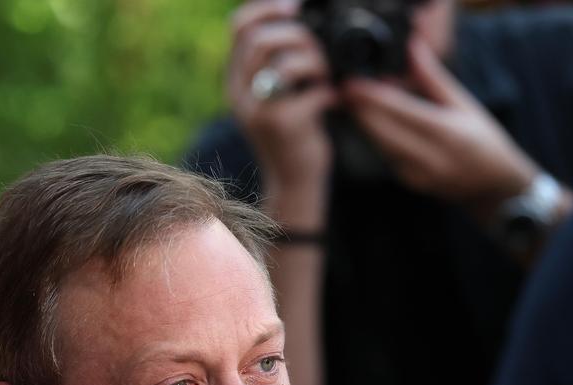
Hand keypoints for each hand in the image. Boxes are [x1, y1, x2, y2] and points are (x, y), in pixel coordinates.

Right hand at [227, 0, 336, 228]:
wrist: (293, 180)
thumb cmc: (292, 131)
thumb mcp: (273, 94)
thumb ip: (276, 61)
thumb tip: (299, 19)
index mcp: (236, 79)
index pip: (239, 27)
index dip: (268, 8)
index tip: (296, 8)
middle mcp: (240, 93)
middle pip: (262, 40)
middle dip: (299, 34)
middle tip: (320, 49)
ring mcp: (259, 111)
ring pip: (285, 63)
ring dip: (316, 60)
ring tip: (327, 74)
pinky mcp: (283, 127)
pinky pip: (312, 93)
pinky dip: (330, 91)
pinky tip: (335, 100)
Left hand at [342, 37, 538, 205]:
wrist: (494, 187)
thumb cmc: (484, 140)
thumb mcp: (464, 104)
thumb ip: (433, 78)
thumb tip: (413, 48)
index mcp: (447, 132)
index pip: (400, 112)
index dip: (372, 98)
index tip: (353, 84)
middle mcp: (430, 157)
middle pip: (382, 131)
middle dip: (360, 110)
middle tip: (345, 91)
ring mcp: (418, 174)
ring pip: (380, 145)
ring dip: (365, 123)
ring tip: (355, 103)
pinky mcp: (409, 183)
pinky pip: (386, 156)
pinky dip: (377, 138)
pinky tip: (373, 123)